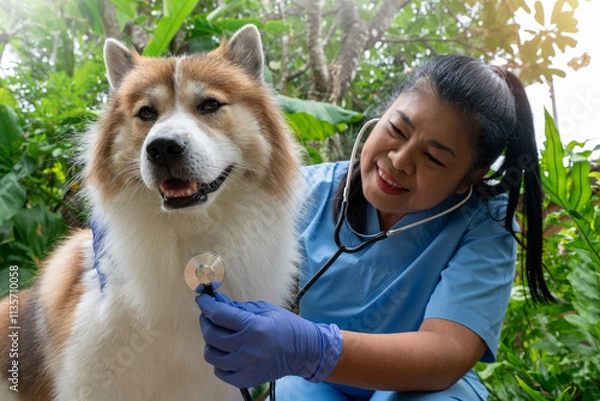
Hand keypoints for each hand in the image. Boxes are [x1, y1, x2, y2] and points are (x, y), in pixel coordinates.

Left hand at [195, 292, 342, 388]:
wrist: (304, 352)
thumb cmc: (285, 326)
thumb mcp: (264, 310)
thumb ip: (238, 307)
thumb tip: (216, 300)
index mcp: (255, 327)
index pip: (219, 314)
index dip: (206, 305)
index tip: (201, 299)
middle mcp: (248, 348)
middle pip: (211, 335)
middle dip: (205, 321)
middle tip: (209, 315)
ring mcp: (247, 366)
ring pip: (211, 355)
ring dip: (211, 342)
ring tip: (219, 336)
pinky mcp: (247, 379)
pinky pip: (220, 372)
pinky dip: (219, 361)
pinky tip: (227, 352)